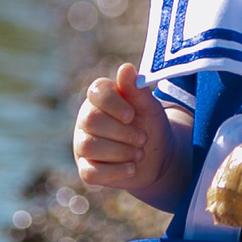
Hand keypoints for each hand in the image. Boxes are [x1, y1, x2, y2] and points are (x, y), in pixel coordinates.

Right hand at [73, 63, 178, 195]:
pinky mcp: (87, 169)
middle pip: (90, 120)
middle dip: (121, 132)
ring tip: (139, 153)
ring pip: (88, 146)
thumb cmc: (149, 126)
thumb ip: (137, 90)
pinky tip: (131, 168)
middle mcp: (86, 119)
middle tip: (143, 138)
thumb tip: (125, 68)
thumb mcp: (149, 108)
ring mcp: (83, 145)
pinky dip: (114, 171)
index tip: (131, 115)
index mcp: (100, 98)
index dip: (113, 103)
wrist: (158, 158)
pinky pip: (90, 172)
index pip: (96, 92)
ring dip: (120, 152)